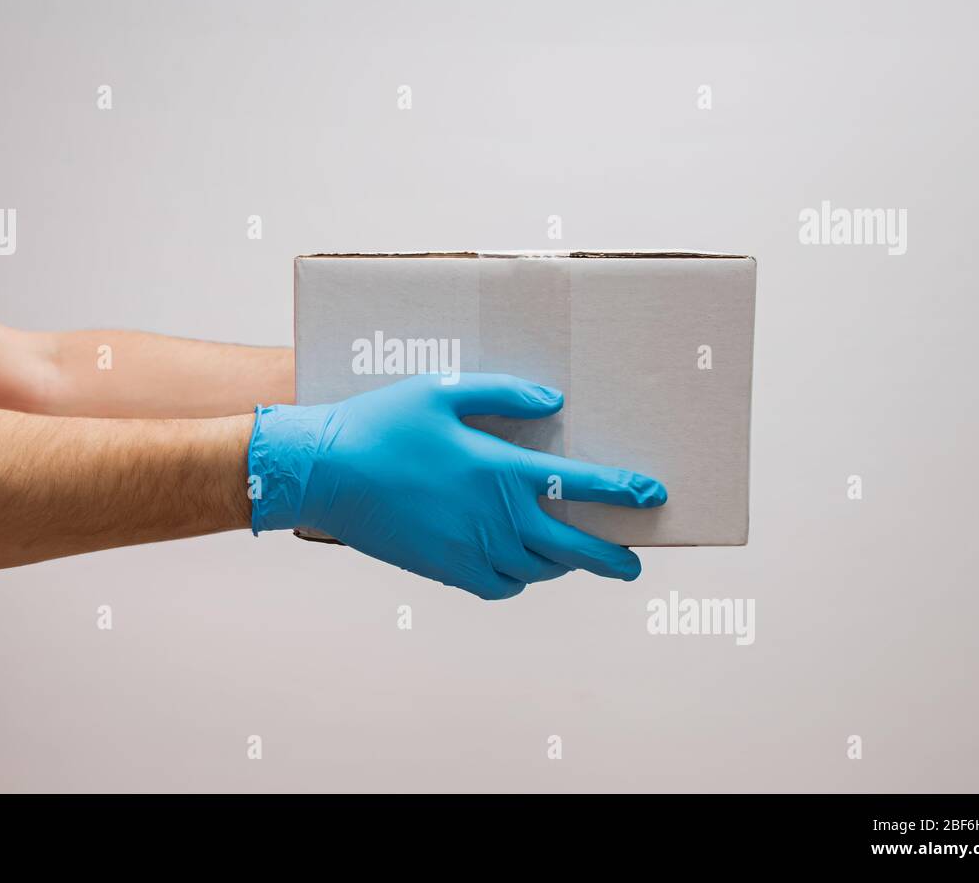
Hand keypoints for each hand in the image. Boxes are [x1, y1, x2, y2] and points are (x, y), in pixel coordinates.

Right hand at [248, 373, 666, 599]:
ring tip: (574, 557)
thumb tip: (555, 402)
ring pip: (536, 570)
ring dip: (563, 565)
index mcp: (500, 470)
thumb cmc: (383, 423)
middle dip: (611, 556)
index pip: (583, 485)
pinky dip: (518, 580)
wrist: (326, 471)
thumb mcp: (443, 391)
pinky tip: (519, 567)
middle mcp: (495, 518)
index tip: (652, 496)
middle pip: (573, 547)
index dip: (623, 492)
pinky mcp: (445, 570)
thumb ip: (505, 394)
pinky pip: (498, 586)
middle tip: (633, 563)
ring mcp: (470, 550)